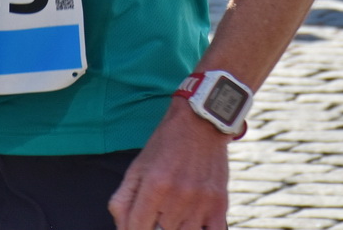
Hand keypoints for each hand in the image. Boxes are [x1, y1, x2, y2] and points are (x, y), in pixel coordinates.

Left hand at [108, 105, 230, 229]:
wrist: (201, 122)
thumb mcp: (137, 167)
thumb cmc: (165, 145)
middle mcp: (179, 196)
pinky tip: (191, 224)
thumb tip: (122, 227)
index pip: (136, 228)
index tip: (136, 225)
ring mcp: (201, 202)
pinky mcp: (219, 204)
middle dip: (155, 227)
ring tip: (173, 217)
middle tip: (157, 214)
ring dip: (176, 229)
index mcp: (155, 185)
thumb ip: (123, 200)